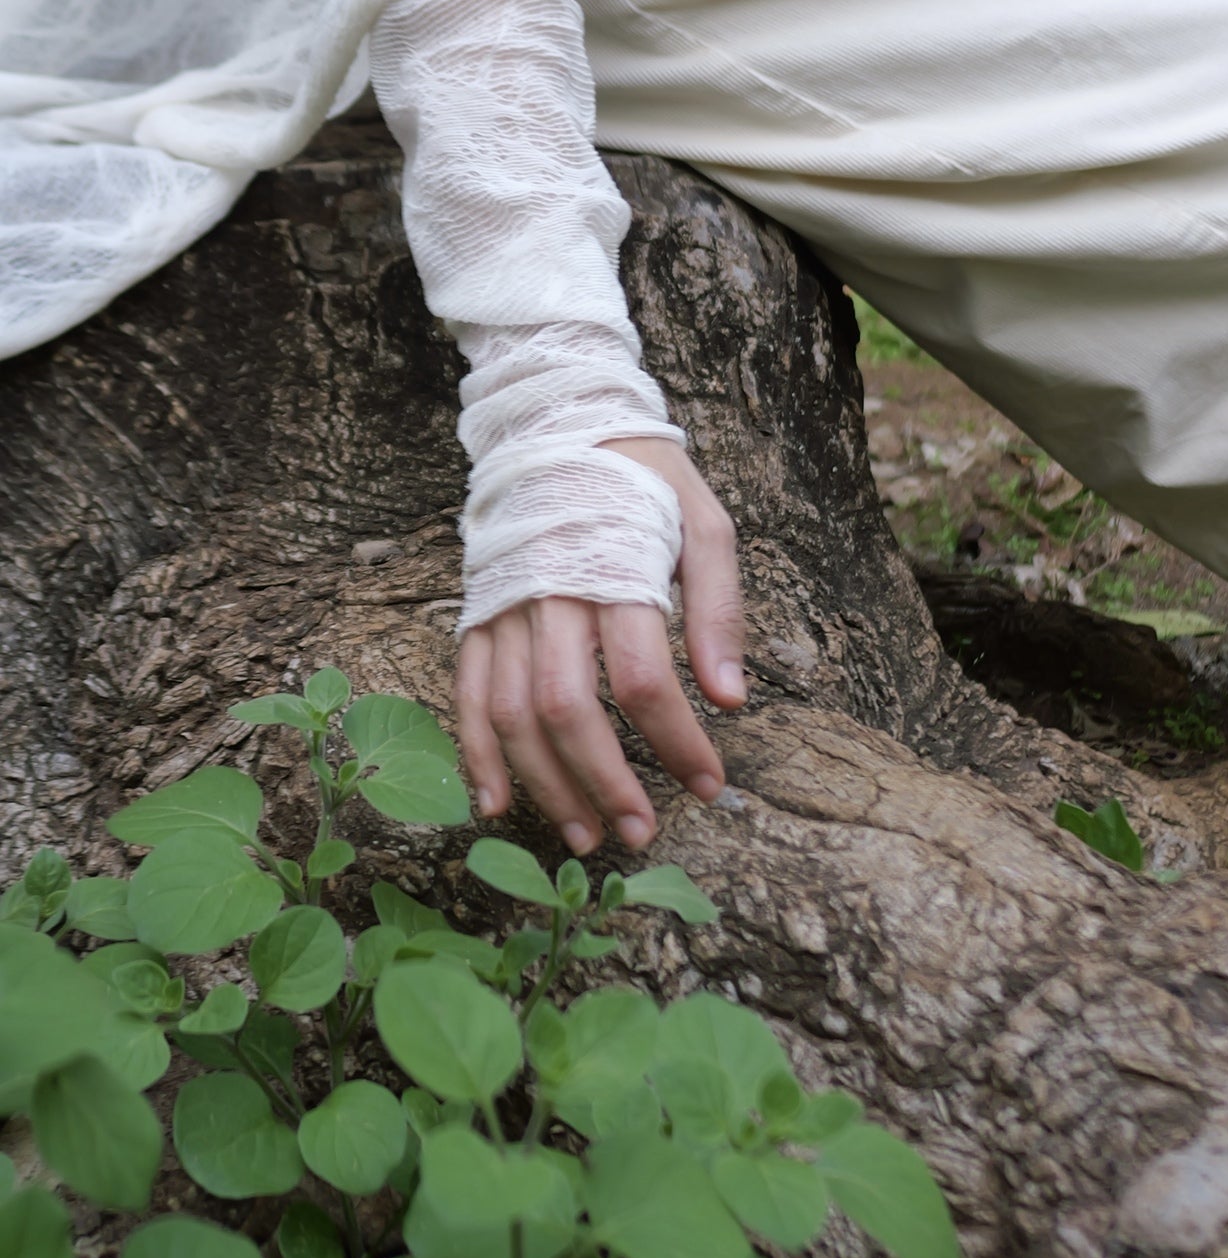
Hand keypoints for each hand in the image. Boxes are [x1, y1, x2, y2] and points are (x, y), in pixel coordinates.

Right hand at [453, 439, 746, 852]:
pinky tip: (498, 805)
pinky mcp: (475, 611)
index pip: (644, 678)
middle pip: (568, 708)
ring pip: (512, 713)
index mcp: (613, 568)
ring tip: (584, 837)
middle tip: (640, 832)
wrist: (560, 420)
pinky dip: (476, 753)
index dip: (677, 741)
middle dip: (605, 781)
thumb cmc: (645, 478)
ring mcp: (503, 605)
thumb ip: (718, 609)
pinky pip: (466, 693)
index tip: (709, 783)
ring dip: (546, 784)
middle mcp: (550, 591)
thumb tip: (731, 699)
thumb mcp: (705, 523)